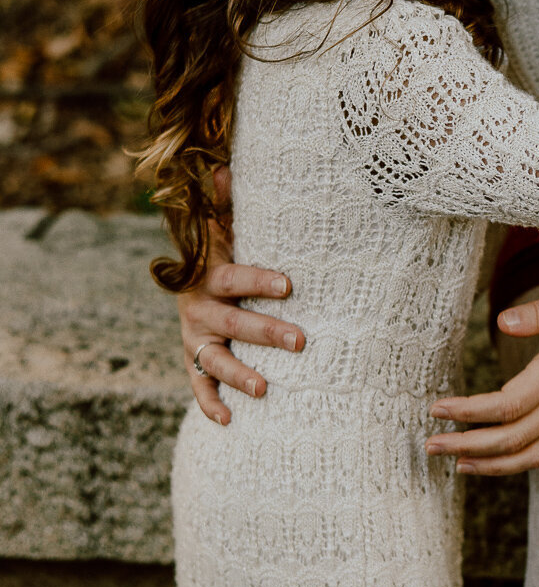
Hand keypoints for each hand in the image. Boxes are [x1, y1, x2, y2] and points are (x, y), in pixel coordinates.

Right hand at [179, 170, 304, 423]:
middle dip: (266, 331)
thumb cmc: (223, 253)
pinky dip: (210, 404)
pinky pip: (198, 386)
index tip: (290, 283)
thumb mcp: (222, 228)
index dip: (259, 279)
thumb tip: (223, 166)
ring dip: (239, 373)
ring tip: (265, 387)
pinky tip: (229, 420)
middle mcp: (199, 308)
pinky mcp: (193, 361)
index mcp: (210, 273)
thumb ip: (224, 204)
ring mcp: (195, 338)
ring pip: (215, 359)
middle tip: (301, 341)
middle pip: (232, 322)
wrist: (189, 284)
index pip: (235, 277)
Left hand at [425, 283, 538, 473]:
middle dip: (468, 445)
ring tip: (454, 463)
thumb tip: (502, 322)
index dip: (471, 412)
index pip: (509, 404)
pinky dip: (513, 463)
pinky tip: (488, 460)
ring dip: (489, 464)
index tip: (439, 408)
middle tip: (430, 443)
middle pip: (512, 438)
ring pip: (529, 455)